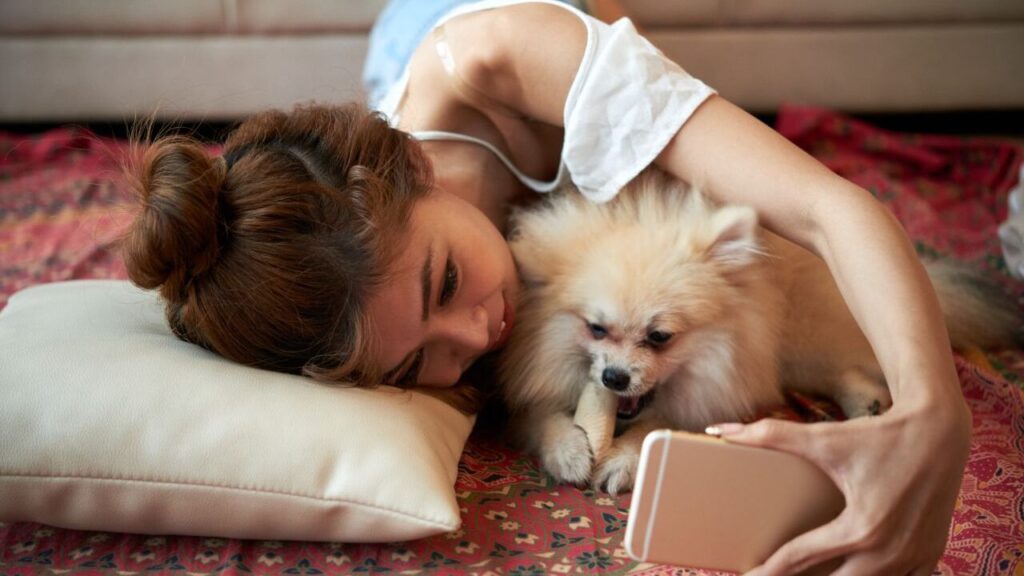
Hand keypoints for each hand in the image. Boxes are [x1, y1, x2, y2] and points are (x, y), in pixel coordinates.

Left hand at [712, 395, 971, 574]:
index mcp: (859, 529)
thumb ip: (770, 435)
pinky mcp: (928, 556)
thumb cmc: (878, 435)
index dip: (767, 570)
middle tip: (771, 572)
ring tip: (804, 573)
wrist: (939, 431)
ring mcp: (912, 559)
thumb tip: (719, 430)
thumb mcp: (824, 437)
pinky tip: (848, 570)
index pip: (799, 560)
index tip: (746, 574)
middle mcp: (887, 552)